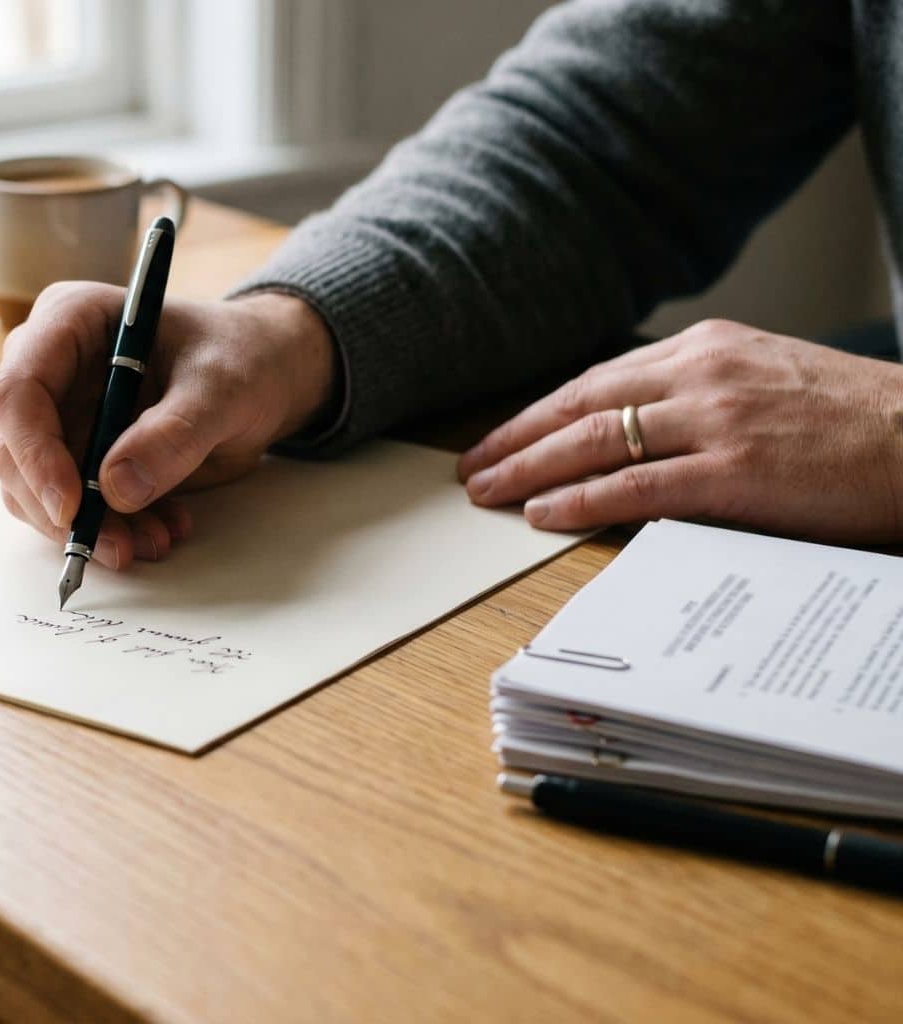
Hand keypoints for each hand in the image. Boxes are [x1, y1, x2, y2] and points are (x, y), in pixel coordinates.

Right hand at [0, 283, 337, 567]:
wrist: (260, 376)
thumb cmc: (240, 358)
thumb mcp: (223, 388)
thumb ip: (175, 432)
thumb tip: (116, 488)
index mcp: (69, 320)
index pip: (17, 390)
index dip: (34, 452)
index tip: (72, 507)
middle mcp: (49, 367)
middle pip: (14, 450)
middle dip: (64, 509)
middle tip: (120, 547)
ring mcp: (58, 415)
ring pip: (35, 490)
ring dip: (88, 529)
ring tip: (155, 541)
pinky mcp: (76, 456)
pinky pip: (69, 508)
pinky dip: (108, 531)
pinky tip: (160, 529)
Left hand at [457, 319, 902, 542]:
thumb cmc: (855, 420)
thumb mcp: (767, 379)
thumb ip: (700, 394)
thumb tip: (633, 429)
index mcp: (708, 347)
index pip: (597, 380)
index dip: (539, 413)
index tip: (501, 437)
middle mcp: (702, 374)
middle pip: (580, 405)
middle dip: (515, 439)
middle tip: (470, 469)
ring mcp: (717, 421)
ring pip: (594, 443)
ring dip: (529, 469)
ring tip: (487, 492)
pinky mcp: (736, 472)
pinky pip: (634, 487)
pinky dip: (579, 500)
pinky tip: (542, 513)